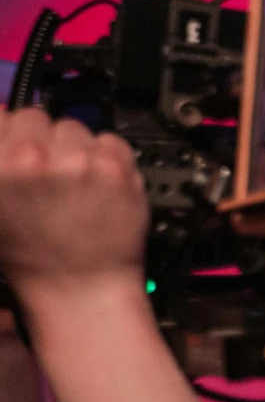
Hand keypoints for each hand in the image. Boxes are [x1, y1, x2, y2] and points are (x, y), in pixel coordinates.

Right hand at [0, 109, 147, 296]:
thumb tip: (3, 118)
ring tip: (76, 183)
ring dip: (75, 148)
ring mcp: (78, 159)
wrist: (79, 286)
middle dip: (44, 141)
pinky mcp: (115, 166)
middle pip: (37, 117)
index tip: (20, 146)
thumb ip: (1, 161)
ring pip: (75, 128)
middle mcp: (33, 157)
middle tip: (50, 172)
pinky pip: (110, 141)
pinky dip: (106, 158)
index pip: (2, 115)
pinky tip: (99, 186)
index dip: (12, 133)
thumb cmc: (33, 256)